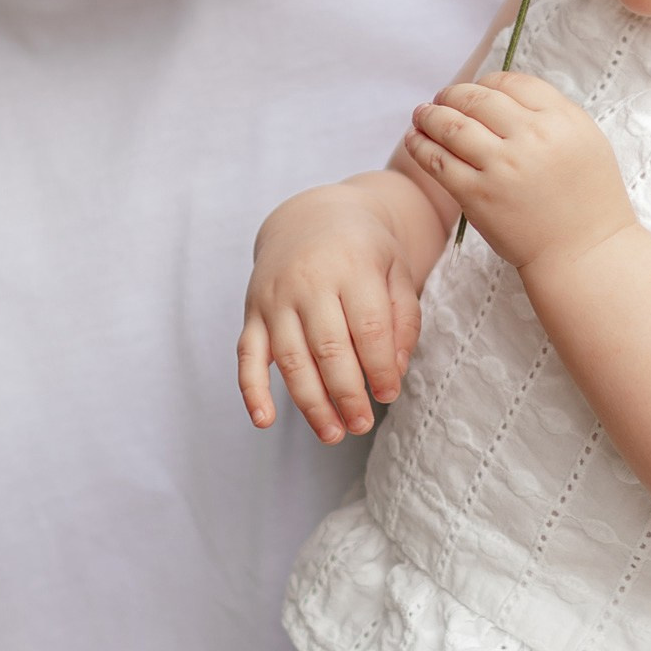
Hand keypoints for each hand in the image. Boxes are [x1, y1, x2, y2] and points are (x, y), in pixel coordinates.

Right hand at [240, 185, 426, 441]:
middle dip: (347, 393)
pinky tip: (264, 421)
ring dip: (311, 403)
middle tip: (362, 425)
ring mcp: (275, 297)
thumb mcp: (395, 270)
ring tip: (332, 434)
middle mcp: (308, 281)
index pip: (368, 327)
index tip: (389, 394)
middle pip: (328, 348)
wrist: (311, 216)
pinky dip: (252, 391)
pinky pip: (247, 355)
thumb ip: (403, 319)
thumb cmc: (363, 250)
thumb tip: (394, 372)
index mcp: (351, 266)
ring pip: (291, 359)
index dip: (380, 368)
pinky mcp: (252, 312)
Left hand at [400, 74, 633, 276]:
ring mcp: (501, 166)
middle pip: (477, 98)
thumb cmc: (588, 197)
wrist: (584, 251)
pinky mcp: (477, 195)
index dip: (486, 82)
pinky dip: (420, 145)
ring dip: (429, 114)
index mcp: (560, 119)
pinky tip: (415, 138)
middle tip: (442, 98)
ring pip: (451, 125)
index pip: (511, 81)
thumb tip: (502, 93)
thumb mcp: (585, 140)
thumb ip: (550, 112)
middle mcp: (531, 137)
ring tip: (422, 113)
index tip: (476, 91)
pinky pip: (437, 161)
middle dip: (452, 94)